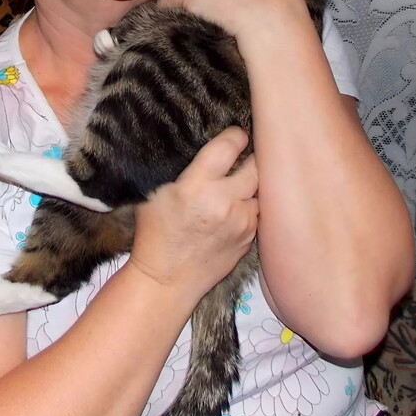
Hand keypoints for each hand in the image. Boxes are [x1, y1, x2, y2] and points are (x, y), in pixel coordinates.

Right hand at [129, 127, 257, 302]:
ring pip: (260, 190)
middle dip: (250, 158)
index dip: (235, 136)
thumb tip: (205, 145)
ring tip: (236, 186)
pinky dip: (248, 207)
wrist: (166, 280)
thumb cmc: (155, 234)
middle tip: (242, 157)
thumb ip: (184, 169)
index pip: (230, 145)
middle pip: (256, 165)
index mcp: (197, 186)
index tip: (235, 135)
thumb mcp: (156, 192)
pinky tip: (232, 211)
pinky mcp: (249, 239)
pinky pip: (257, 213)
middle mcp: (224, 202)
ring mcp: (241, 222)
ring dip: (250, 186)